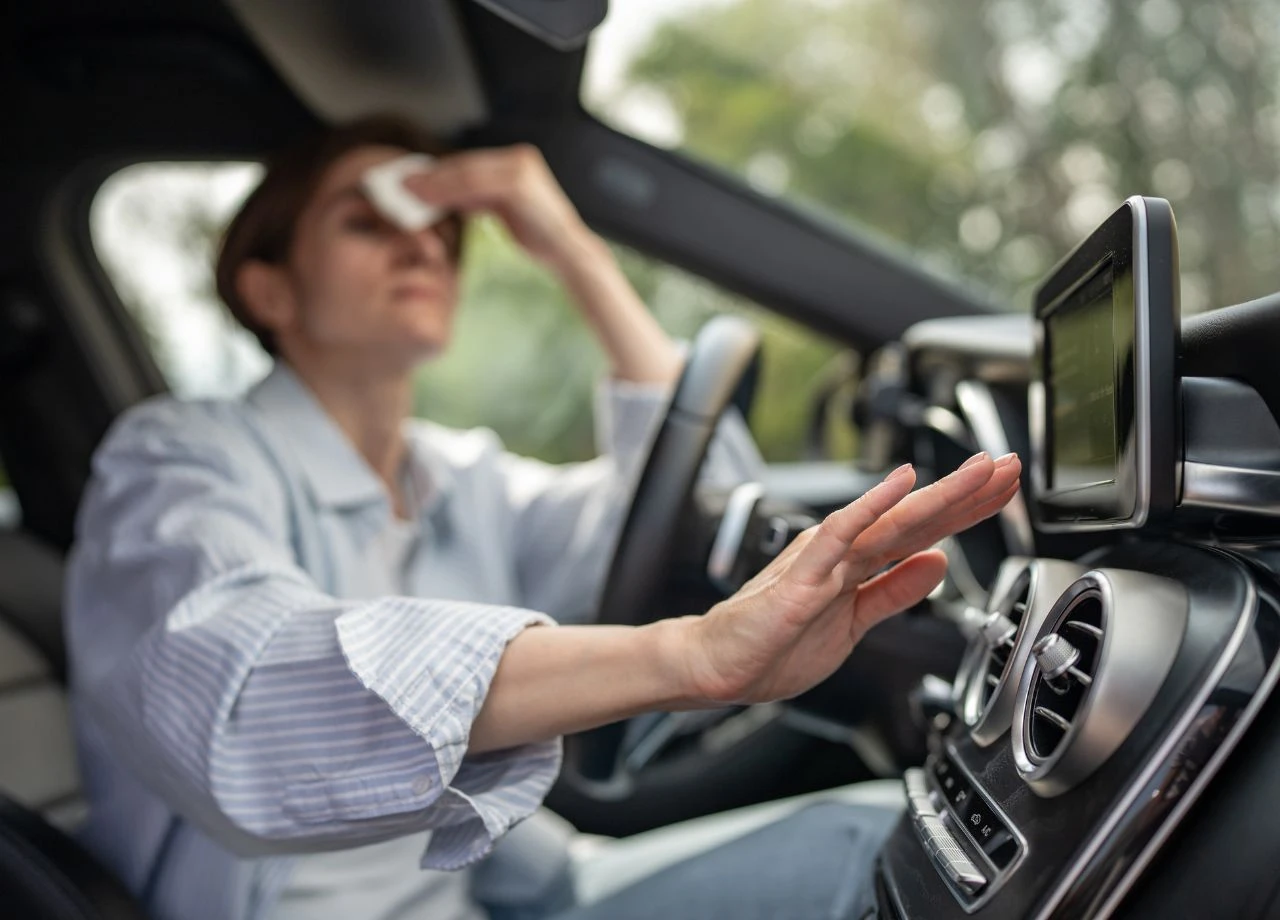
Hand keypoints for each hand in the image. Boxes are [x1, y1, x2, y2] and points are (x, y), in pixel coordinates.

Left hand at [403, 144, 595, 273]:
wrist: (568, 252)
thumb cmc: (538, 234)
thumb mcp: (502, 211)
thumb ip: (479, 198)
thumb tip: (445, 195)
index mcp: (517, 162)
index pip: (469, 164)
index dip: (438, 171)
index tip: (410, 179)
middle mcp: (519, 159)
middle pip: (464, 165)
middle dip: (430, 175)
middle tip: (399, 183)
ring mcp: (521, 168)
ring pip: (466, 173)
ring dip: (433, 182)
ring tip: (405, 191)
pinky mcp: (519, 184)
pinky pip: (475, 186)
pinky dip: (448, 192)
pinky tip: (427, 200)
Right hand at [679, 452, 1021, 704]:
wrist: (719, 667)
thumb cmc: (775, 647)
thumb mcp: (855, 623)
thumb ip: (895, 592)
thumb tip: (937, 564)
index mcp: (857, 564)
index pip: (922, 531)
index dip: (967, 511)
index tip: (1005, 489)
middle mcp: (844, 553)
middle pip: (916, 518)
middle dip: (967, 493)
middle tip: (1010, 466)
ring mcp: (824, 561)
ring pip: (890, 520)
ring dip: (937, 494)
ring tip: (977, 471)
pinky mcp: (802, 577)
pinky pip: (841, 535)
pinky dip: (870, 507)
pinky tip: (899, 485)